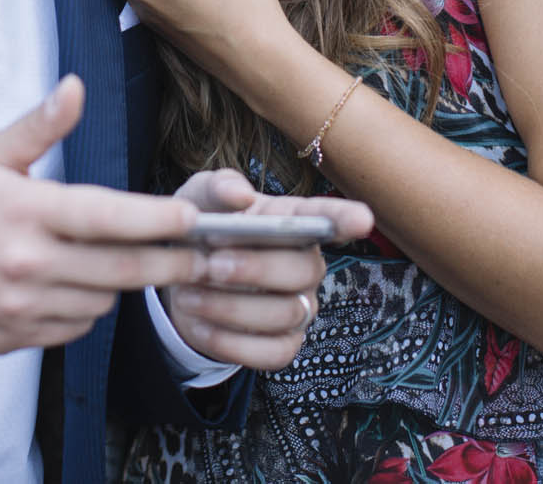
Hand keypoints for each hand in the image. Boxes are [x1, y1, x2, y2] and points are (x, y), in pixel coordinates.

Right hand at [0, 76, 207, 353]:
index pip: (104, 217)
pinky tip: (82, 286)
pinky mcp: (18, 337)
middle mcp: (27, 263)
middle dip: (170, 264)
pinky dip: (90, 308)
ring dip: (125, 284)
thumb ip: (40, 126)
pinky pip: (77, 327)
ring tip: (131, 262)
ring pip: (102, 301)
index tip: (190, 217)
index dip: (154, 219)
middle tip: (201, 257)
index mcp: (25, 212)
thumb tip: (75, 87)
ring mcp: (23, 305)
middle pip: (120, 269)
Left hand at [157, 168, 374, 370]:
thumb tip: (239, 196)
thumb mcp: (199, 200)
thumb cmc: (202, 232)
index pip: (328, 218)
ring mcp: (300, 308)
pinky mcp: (284, 345)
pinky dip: (230, 342)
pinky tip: (201, 324)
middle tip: (211, 264)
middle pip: (303, 270)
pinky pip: (271, 353)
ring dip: (231, 307)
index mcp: (294, 223)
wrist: (180, 280)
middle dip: (255, 269)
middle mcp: (306, 266)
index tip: (362, 220)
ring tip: (190, 294)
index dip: (346, 219)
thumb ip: (217, 189)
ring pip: (285, 313)